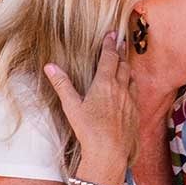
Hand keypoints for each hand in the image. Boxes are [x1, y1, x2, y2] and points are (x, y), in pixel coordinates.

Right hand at [43, 32, 136, 175]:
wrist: (110, 151)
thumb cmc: (88, 129)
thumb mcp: (71, 106)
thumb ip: (62, 84)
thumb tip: (49, 66)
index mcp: (104, 83)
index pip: (109, 58)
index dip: (110, 44)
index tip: (112, 33)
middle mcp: (120, 88)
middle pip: (122, 64)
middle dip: (120, 52)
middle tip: (119, 42)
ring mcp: (130, 99)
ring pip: (131, 77)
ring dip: (127, 67)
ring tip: (124, 61)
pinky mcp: (135, 111)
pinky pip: (135, 91)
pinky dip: (132, 83)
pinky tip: (130, 86)